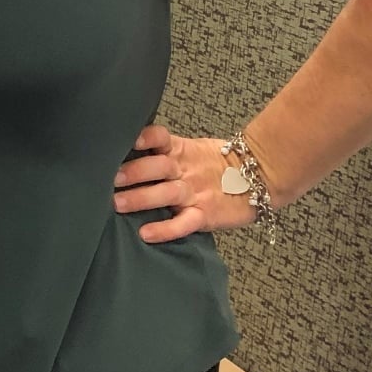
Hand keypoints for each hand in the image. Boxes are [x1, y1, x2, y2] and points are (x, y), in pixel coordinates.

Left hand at [114, 124, 258, 243]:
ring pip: (166, 193)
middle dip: (133, 172)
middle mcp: (184, 170)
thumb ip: (164, 150)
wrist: (262, 176)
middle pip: (157, 167)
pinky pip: (184, 223)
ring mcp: (195, 192)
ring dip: (141, 198)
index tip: (124, 140)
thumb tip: (123, 152)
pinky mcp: (206, 214)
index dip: (143, 137)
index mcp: (180, 150)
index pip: (159, 138)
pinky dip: (166, 230)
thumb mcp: (192, 149)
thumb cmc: (218, 163)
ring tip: (117, 203)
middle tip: (110, 178)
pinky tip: (146, 234)